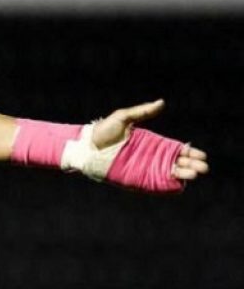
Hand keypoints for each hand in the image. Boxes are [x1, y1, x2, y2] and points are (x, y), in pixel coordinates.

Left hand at [91, 99, 208, 182]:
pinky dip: (166, 186)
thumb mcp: (124, 117)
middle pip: (176, 163)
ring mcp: (143, 168)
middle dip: (191, 166)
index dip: (189, 153)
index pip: (175, 149)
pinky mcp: (134, 178)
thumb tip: (161, 102)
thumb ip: (143, 111)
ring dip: (182, 175)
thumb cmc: (103, 131)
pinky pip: (154, 184)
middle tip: (202, 168)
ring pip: (168, 174)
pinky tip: (178, 185)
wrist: (86, 146)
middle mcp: (150, 157)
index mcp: (152, 143)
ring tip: (193, 175)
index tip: (201, 155)